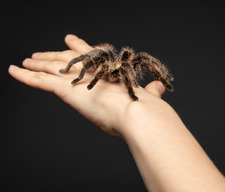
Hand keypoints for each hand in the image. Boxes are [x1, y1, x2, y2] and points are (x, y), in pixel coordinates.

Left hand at [8, 34, 166, 136]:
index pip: (91, 55)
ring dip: (38, 64)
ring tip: (25, 61)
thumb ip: (151, 92)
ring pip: (53, 67)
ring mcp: (79, 78)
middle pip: (68, 58)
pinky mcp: (66, 89)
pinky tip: (14, 71)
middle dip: (53, 54)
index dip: (80, 46)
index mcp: (107, 72)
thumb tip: (159, 88)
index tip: (71, 39)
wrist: (138, 113)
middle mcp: (92, 70)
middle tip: (41, 52)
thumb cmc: (145, 110)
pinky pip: (40, 80)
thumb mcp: (146, 100)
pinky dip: (25, 76)